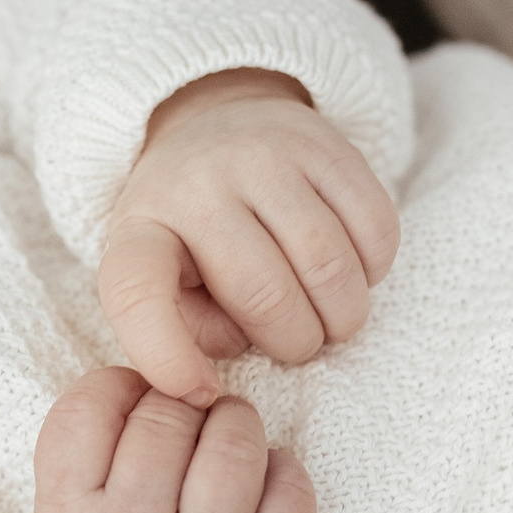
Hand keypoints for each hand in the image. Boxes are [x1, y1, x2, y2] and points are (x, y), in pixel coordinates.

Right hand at [0, 367, 315, 512]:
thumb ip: (80, 453)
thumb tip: (147, 372)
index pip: (89, 408)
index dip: (117, 385)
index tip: (131, 399)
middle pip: (165, 415)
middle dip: (181, 402)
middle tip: (186, 420)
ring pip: (232, 443)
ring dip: (235, 422)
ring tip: (227, 436)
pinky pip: (291, 491)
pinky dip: (283, 468)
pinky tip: (263, 479)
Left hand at [99, 68, 399, 407]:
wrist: (215, 119)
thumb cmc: (187, 230)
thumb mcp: (159, 278)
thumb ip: (178, 330)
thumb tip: (219, 367)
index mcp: (141, 226)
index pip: (137, 293)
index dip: (167, 356)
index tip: (202, 393)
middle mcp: (197, 182)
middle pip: (265, 295)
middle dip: (295, 343)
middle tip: (297, 346)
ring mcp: (264, 155)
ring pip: (327, 265)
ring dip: (341, 316)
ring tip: (330, 321)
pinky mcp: (327, 144)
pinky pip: (375, 228)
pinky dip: (374, 270)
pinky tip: (353, 273)